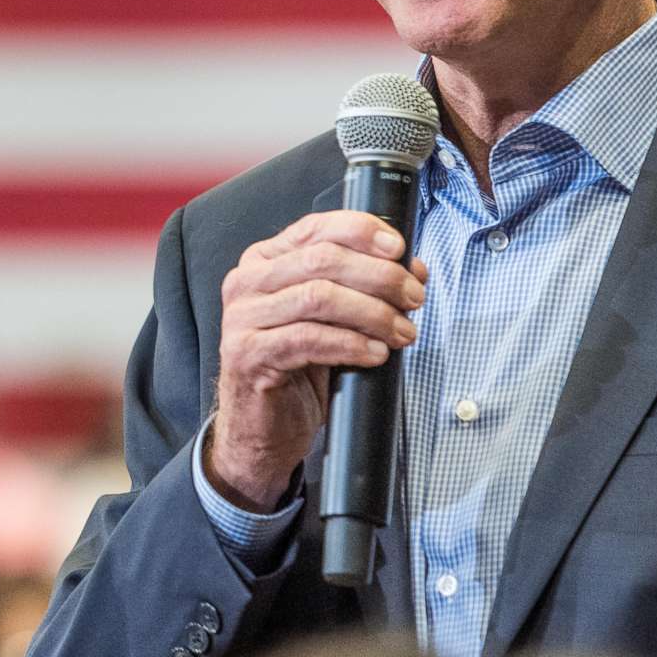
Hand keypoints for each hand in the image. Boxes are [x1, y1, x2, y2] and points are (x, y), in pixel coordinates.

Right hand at [209, 211, 425, 511]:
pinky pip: (309, 339)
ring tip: (402, 331)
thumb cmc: (297, 368)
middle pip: (323, 261)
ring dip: (373, 313)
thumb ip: (356, 287)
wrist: (262, 427)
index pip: (316, 228)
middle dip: (379, 276)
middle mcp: (248, 282)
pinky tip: (376, 354)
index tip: (399, 249)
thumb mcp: (327, 318)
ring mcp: (243, 318)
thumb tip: (410, 269)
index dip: (361, 231)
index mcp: (265, 261)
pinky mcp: (248, 354)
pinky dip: (352, 344)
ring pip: (319, 296)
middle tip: (413, 297)